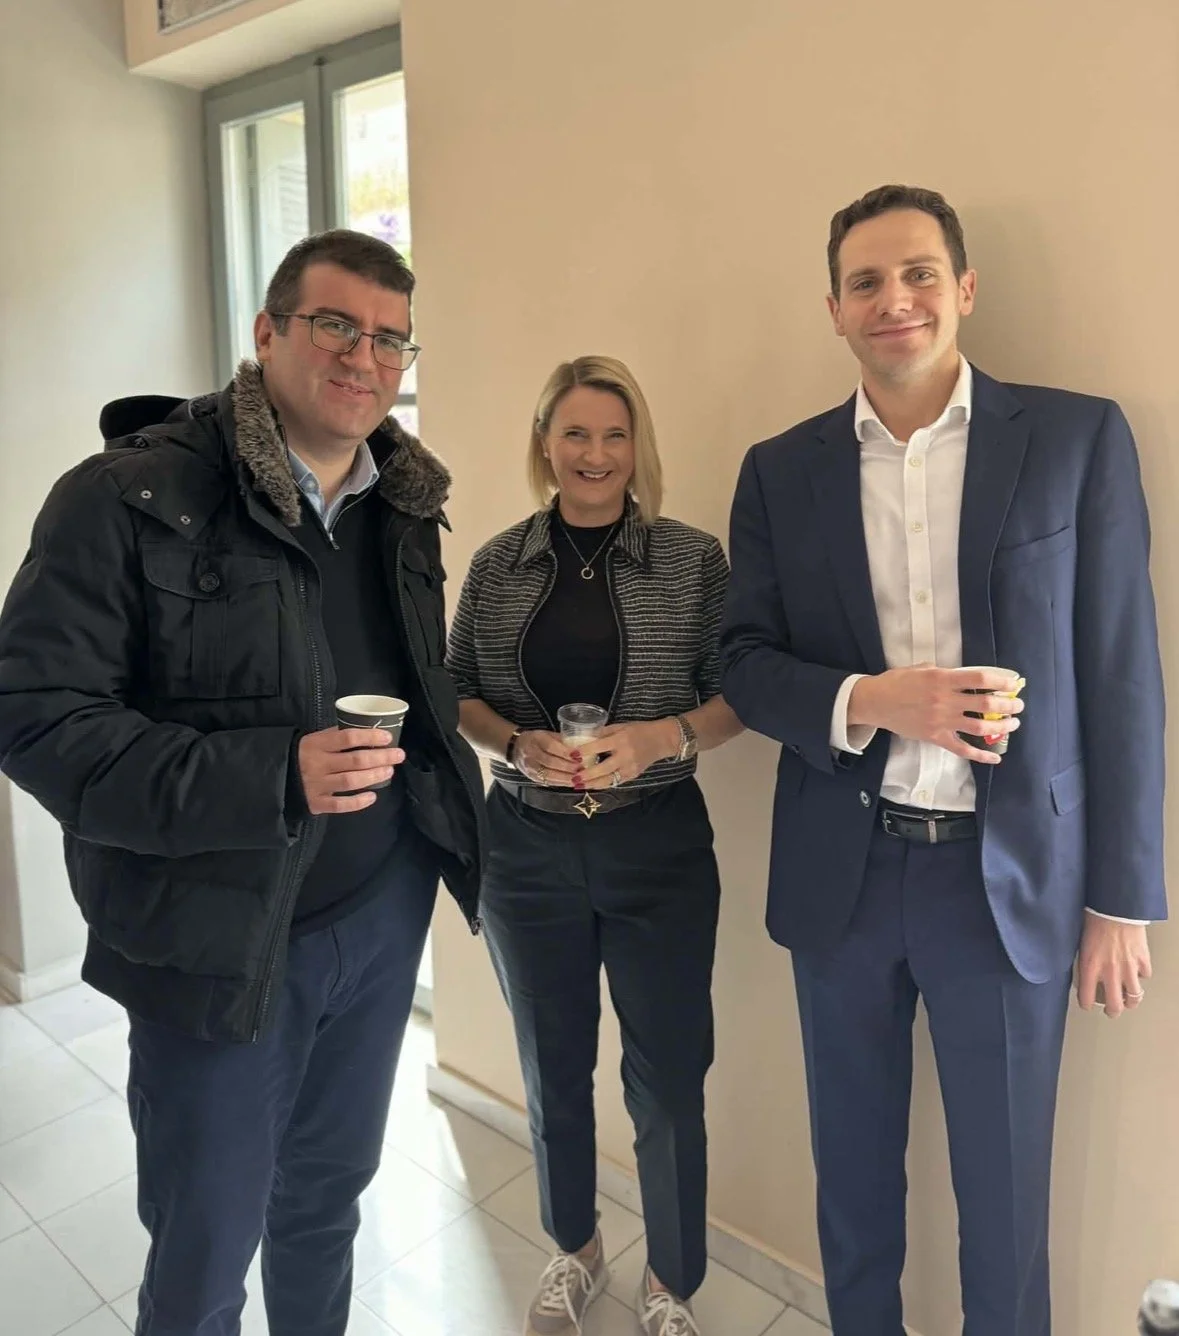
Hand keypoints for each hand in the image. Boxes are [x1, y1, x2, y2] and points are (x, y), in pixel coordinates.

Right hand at [298, 727, 403, 814]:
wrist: (272, 777)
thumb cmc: (300, 755)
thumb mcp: (312, 739)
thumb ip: (334, 736)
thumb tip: (366, 732)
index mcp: (317, 744)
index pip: (348, 737)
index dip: (370, 737)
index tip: (388, 738)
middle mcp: (318, 764)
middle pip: (355, 760)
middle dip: (380, 757)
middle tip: (398, 756)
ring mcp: (317, 785)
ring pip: (351, 781)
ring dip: (374, 776)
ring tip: (389, 771)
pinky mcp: (316, 803)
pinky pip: (340, 805)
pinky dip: (358, 802)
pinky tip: (373, 796)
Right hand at [512, 730, 580, 785]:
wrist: (515, 748)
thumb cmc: (536, 739)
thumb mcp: (547, 734)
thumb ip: (562, 739)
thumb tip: (581, 745)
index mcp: (536, 740)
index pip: (551, 747)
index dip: (565, 753)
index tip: (579, 755)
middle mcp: (531, 754)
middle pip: (551, 763)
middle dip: (568, 767)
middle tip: (582, 768)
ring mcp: (530, 768)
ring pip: (549, 775)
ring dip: (566, 778)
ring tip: (580, 778)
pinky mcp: (532, 778)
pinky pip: (548, 782)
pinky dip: (561, 783)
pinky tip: (572, 782)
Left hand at [574, 720, 678, 789]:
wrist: (661, 740)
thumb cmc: (639, 730)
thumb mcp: (620, 726)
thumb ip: (603, 733)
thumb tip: (582, 737)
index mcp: (621, 740)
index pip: (599, 746)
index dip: (584, 751)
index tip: (572, 755)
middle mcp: (625, 755)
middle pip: (603, 768)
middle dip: (586, 775)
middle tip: (573, 778)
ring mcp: (630, 768)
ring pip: (608, 780)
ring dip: (592, 784)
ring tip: (578, 786)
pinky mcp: (633, 776)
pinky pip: (615, 782)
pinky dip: (602, 784)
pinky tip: (592, 785)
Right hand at [848, 664, 1023, 763]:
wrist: (875, 702)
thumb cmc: (897, 681)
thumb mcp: (922, 668)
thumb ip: (944, 672)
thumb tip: (964, 677)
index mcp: (942, 679)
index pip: (980, 680)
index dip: (1001, 681)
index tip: (1013, 683)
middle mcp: (945, 700)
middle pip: (986, 705)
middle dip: (1008, 705)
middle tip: (1018, 705)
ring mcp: (941, 721)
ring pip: (979, 727)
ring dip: (1001, 727)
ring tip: (1013, 724)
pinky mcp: (935, 737)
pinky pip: (961, 749)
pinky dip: (980, 755)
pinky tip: (995, 758)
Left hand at [1076, 917, 1151, 1017]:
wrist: (1114, 906)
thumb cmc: (1093, 919)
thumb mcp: (1080, 942)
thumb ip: (1084, 960)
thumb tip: (1085, 970)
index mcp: (1089, 967)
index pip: (1087, 997)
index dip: (1086, 1004)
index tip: (1087, 1004)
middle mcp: (1109, 972)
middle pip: (1114, 1005)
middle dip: (1112, 1011)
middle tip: (1111, 1010)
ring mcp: (1128, 968)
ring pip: (1134, 996)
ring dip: (1131, 1001)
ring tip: (1128, 1000)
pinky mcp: (1143, 960)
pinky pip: (1145, 975)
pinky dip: (1141, 976)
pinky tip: (1137, 972)